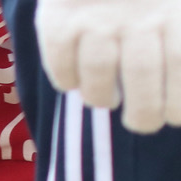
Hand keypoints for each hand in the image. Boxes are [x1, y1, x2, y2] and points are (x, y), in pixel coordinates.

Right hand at [37, 0, 180, 133]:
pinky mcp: (59, 18)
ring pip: (98, 73)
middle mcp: (137, 14)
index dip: (179, 100)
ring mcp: (96, 18)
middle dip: (143, 113)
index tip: (174, 117)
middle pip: (142, 74)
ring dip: (101, 97)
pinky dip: (67, 79)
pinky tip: (76, 80)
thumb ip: (179, 36)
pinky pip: (60, 63)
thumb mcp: (176, 7)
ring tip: (107, 100)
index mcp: (175, 11)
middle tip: (142, 123)